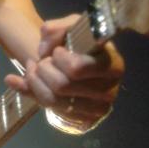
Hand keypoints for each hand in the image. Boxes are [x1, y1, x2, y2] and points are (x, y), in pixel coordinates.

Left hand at [5, 15, 124, 131]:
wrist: (76, 62)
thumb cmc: (78, 43)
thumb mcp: (71, 26)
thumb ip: (55, 29)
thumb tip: (42, 49)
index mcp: (113, 65)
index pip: (77, 68)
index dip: (59, 58)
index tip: (57, 51)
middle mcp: (110, 91)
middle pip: (62, 85)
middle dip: (44, 69)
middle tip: (42, 61)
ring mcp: (98, 110)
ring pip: (54, 100)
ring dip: (36, 82)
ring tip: (35, 69)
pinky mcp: (85, 121)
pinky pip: (51, 110)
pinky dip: (35, 93)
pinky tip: (34, 82)